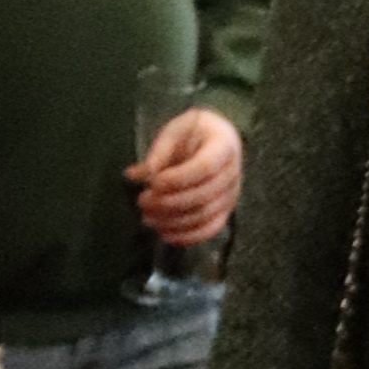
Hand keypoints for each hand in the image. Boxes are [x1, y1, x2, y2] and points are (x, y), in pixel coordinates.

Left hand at [130, 106, 243, 246]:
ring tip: (147, 218)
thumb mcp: (174, 132)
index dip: (178, 179)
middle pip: (203, 196)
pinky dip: (187, 237)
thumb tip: (137, 176)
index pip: (205, 167)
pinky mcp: (225, 211)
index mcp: (224, 144)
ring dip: (173, 222)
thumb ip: (158, 153)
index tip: (154, 183)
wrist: (214, 139)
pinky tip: (164, 235)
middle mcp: (232, 173)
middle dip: (169, 203)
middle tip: (142, 201)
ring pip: (204, 216)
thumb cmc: (191, 132)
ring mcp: (231, 195)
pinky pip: (209, 230)